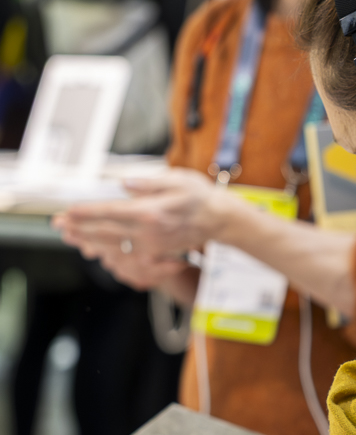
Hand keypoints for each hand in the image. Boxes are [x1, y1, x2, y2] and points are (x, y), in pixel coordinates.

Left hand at [54, 169, 228, 264]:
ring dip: (88, 240)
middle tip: (57, 224)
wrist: (220, 220)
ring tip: (69, 236)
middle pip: (105, 231)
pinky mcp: (156, 252)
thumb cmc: (200, 196)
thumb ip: (148, 183)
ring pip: (112, 245)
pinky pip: (126, 254)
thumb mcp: (177, 180)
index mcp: (150, 212)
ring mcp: (152, 245)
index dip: (86, 212)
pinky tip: (95, 248)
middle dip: (79, 227)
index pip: (111, 212)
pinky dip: (107, 251)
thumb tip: (124, 184)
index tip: (68, 211)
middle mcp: (148, 232)